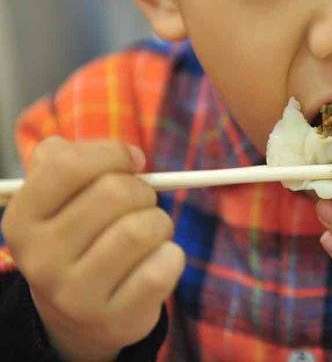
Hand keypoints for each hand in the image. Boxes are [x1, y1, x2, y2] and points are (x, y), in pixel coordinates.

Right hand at [2, 137, 185, 361]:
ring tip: (149, 235)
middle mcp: (40, 259)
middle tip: (140, 206)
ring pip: (144, 228)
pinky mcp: (116, 316)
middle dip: (142, 191)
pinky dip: (171, 254)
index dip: (112, 153)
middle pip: (116, 192)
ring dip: (160, 223)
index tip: (132, 162)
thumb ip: (73, 158)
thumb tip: (130, 155)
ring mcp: (76, 293)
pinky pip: (165, 263)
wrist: (81, 314)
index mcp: (22, 220)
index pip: (66, 164)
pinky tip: (154, 262)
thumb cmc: (80, 237)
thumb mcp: (59, 198)